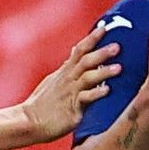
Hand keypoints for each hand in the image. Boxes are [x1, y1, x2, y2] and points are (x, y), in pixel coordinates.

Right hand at [22, 24, 121, 140]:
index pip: (79, 50)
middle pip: (85, 61)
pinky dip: (96, 94)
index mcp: (65, 72)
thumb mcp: (54, 79)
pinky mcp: (72, 109)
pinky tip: (107, 90)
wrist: (29, 121)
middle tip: (118, 46)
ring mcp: (70, 93)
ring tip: (119, 68)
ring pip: (88, 78)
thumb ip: (67, 65)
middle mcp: (69, 79)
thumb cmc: (42, 103)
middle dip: (102, 53)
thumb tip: (74, 51)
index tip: (104, 27)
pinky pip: (85, 99)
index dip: (91, 38)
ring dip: (103, 72)